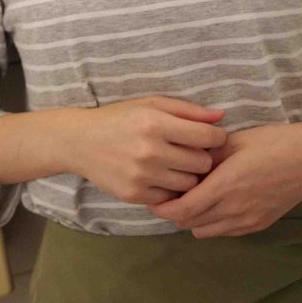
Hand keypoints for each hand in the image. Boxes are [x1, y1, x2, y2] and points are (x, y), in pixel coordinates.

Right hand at [74, 96, 227, 204]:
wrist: (80, 141)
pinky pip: (170, 197)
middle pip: (202, 163)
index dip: (217, 137)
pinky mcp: (134, 195)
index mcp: (156, 123)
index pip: (207, 137)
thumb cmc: (121, 118)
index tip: (212, 137)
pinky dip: (170, 189)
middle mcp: (150, 151)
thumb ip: (188, 110)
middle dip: (202, 157)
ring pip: (189, 184)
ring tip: (176, 164)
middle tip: (191, 151)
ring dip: (188, 175)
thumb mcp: (152, 104)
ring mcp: (141, 176)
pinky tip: (161, 176)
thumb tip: (221, 117)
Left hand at [149, 120, 301, 237]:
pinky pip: (224, 232)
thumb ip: (206, 154)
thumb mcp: (236, 140)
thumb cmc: (275, 142)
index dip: (163, 206)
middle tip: (170, 193)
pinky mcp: (258, 225)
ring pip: (204, 232)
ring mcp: (248, 221)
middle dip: (175, 211)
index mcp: (226, 186)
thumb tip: (181, 159)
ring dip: (193, 218)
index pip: (181, 211)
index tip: (155, 194)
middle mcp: (235, 210)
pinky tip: (216, 201)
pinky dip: (212, 222)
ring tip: (194, 196)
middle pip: (188, 224)